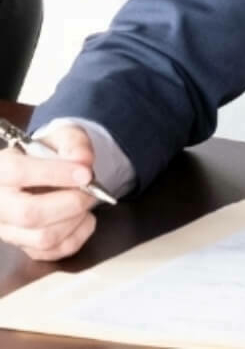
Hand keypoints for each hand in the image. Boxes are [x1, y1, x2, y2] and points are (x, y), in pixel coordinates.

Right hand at [0, 125, 98, 259]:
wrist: (47, 171)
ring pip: (43, 237)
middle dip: (71, 203)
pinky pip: (53, 252)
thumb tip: (83, 161)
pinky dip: (78, 235)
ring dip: (76, 220)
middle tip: (91, 191)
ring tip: (86, 201)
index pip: (18, 172)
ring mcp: (7, 229)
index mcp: (1, 168)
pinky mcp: (23, 247)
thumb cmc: (51, 153)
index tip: (86, 174)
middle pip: (29, 214)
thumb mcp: (64, 136)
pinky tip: (84, 217)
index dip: (55, 174)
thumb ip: (75, 144)